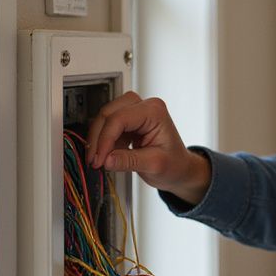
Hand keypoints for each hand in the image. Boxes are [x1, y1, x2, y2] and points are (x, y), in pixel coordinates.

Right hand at [86, 91, 210, 204]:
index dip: (105, 139)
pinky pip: (107, 126)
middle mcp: (145, 106)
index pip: (119, 119)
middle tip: (95, 161)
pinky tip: (107, 155)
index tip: (99, 159)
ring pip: (105, 118)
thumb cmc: (174, 164)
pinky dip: (103, 141)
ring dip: (98, 139)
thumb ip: (128, 161)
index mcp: (155, 112)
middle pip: (108, 114)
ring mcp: (136, 112)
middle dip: (98, 139)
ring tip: (100, 160)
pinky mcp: (128, 121)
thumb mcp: (154, 165)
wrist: (179, 168)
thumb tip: (106, 159)